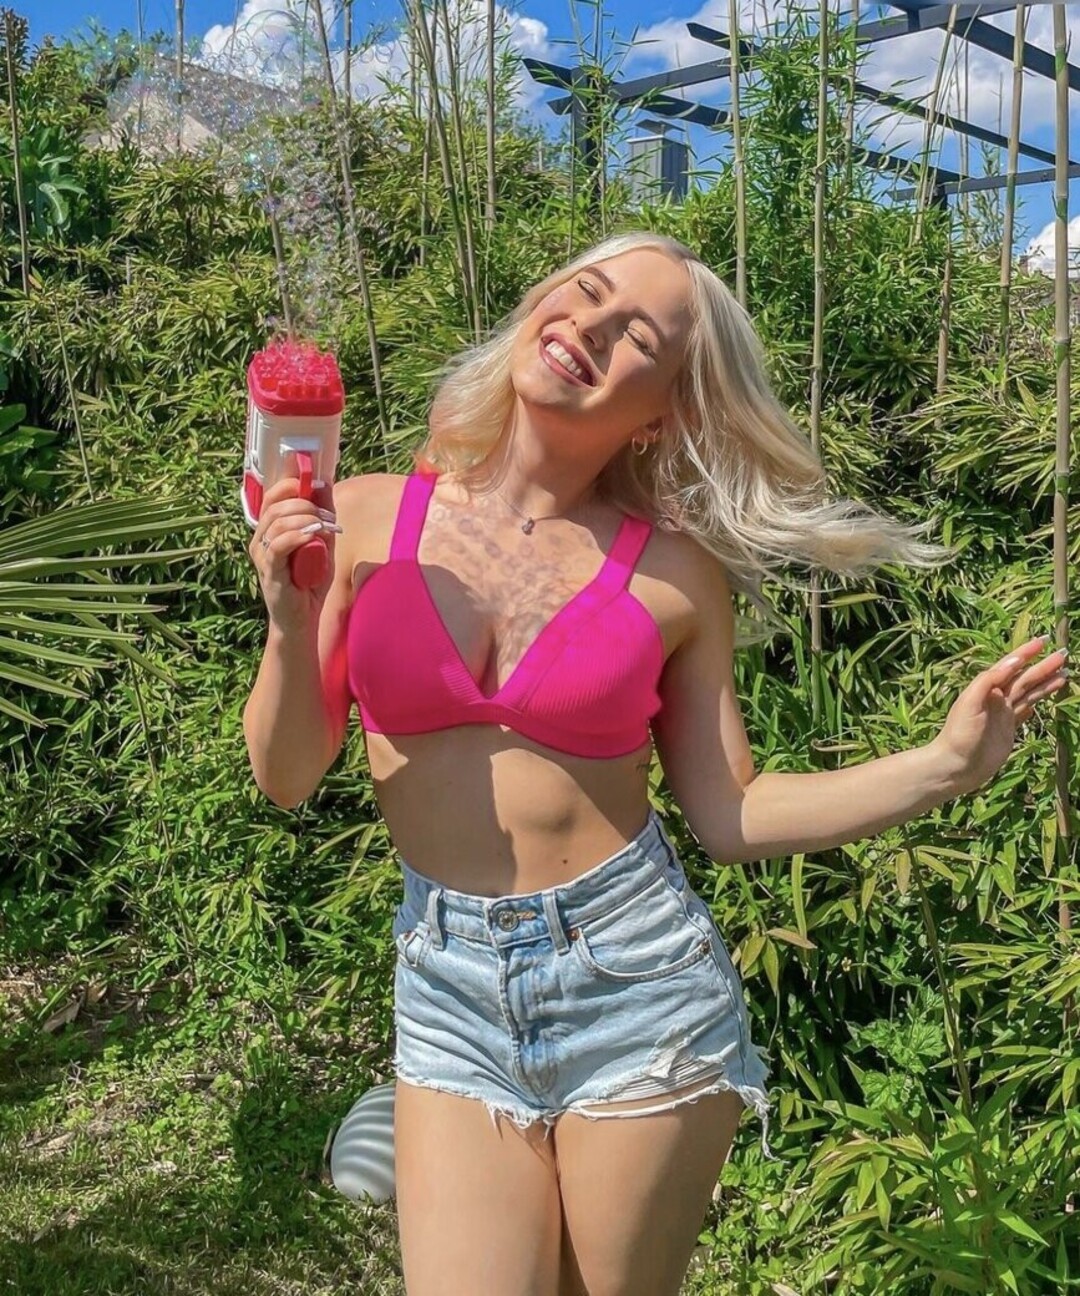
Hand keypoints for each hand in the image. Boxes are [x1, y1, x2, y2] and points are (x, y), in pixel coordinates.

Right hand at [248, 475, 341, 634]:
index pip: (272, 497)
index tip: (314, 484)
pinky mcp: (269, 571)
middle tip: (326, 514)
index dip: (290, 485)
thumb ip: (323, 518)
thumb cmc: (309, 583)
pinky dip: (297, 536)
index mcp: (269, 531)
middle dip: (304, 503)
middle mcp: (260, 540)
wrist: (301, 621)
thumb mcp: (322, 544)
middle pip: (275, 506)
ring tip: (324, 526)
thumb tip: (324, 486)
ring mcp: (262, 555)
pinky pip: (279, 546)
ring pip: (276, 523)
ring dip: (304, 518)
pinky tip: (312, 535)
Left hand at [929, 635, 1068, 794]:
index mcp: (987, 688)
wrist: (956, 766)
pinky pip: (1025, 711)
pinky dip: (1035, 703)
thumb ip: (989, 680)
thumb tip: (1013, 662)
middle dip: (1043, 667)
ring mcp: (1003, 714)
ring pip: (1029, 693)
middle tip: (1064, 655)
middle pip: (1024, 678)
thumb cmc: (960, 734)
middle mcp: (996, 698)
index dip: (1026, 653)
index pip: (1010, 666)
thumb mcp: (970, 702)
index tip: (1044, 641)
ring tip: (1064, 675)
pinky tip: (1045, 697)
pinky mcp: (1008, 729)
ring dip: (1045, 683)